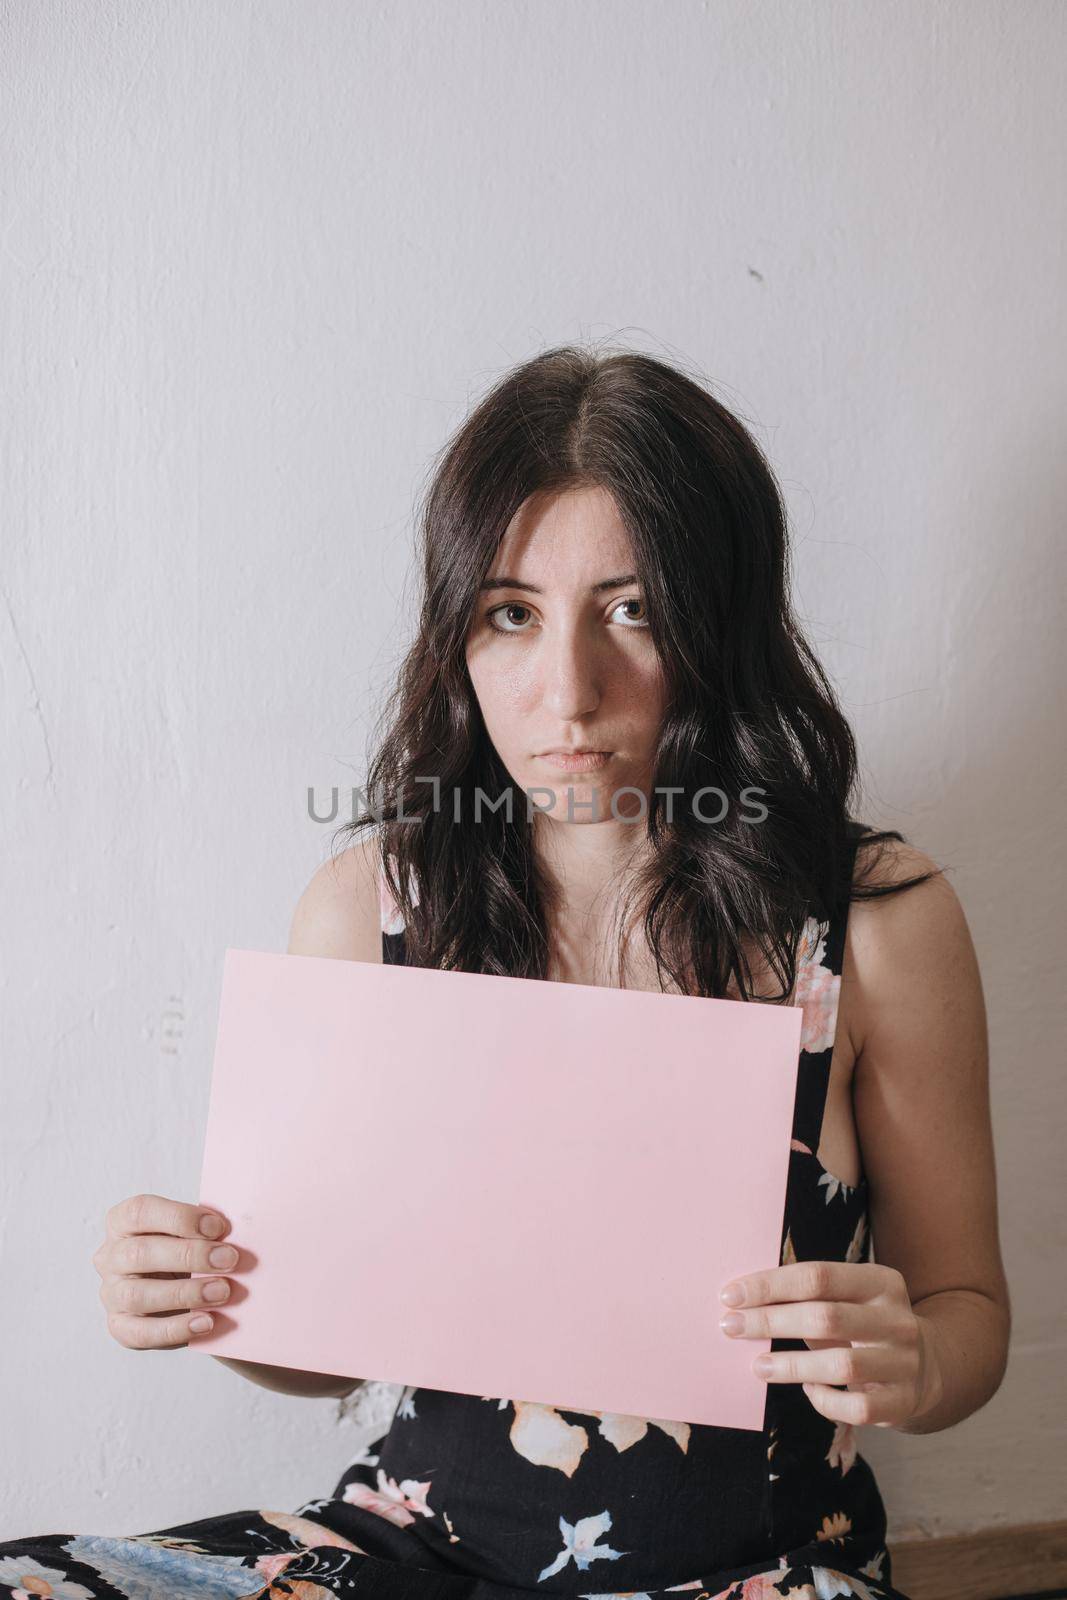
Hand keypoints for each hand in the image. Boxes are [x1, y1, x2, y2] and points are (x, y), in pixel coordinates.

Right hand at [93, 1193, 238, 1348]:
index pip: (140, 1211)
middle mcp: (110, 1257)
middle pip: (139, 1253)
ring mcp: (111, 1294)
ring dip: (185, 1293)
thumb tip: (238, 1232)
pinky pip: (142, 1332)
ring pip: (138, 1295)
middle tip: (229, 1259)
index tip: (219, 1227)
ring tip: (223, 1292)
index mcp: (122, 1222)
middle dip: (189, 1255)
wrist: (184, 1291)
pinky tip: (205, 1322)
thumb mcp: (192, 1231)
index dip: (180, 1217)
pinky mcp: (120, 1327)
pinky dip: (176, 1329)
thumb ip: (205, 1228)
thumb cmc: (187, 1250)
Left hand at [718, 1260, 943, 1428]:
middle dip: (771, 1321)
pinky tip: (808, 1390)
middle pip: (825, 1317)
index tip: (730, 1295)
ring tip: (757, 1366)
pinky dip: (825, 1401)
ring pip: (841, 1366)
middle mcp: (897, 1319)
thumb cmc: (865, 1324)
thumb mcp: (849, 1298)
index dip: (770, 1285)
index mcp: (880, 1282)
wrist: (930, 1365)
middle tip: (730, 1326)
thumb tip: (742, 1299)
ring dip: (791, 1365)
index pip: (818, 1276)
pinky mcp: (903, 1402)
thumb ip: (808, 1295)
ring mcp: (904, 1362)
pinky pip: (856, 1408)